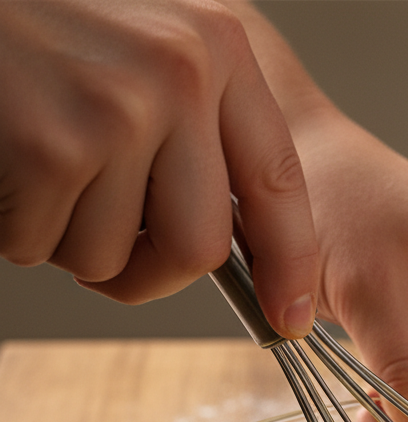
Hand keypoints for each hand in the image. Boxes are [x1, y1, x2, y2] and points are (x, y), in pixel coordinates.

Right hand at [0, 0, 317, 338]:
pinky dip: (17, 228)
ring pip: (112, 258)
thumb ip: (199, 124)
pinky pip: (44, 247)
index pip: (278, 184)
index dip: (289, 266)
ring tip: (37, 167)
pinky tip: (5, 163)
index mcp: (218, 48)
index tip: (290, 316)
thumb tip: (227, 238)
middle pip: (199, 249)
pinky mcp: (51, 149)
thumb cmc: (39, 16)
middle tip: (110, 253)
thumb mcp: (148, 40)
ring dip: (67, 240)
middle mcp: (180, 76)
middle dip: (150, 274)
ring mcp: (117, 112)